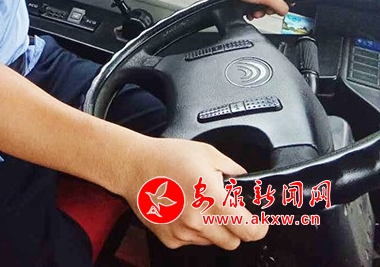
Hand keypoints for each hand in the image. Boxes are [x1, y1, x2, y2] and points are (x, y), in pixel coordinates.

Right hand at [122, 136, 267, 249]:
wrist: (134, 166)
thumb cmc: (167, 156)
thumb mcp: (206, 152)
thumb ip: (232, 168)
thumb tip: (245, 179)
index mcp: (212, 197)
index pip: (248, 229)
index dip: (259, 228)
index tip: (260, 224)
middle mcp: (199, 219)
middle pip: (234, 241)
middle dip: (236, 228)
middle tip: (227, 209)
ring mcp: (184, 231)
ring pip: (213, 242)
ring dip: (214, 229)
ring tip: (199, 204)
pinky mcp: (171, 238)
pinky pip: (193, 241)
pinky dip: (194, 230)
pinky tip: (184, 210)